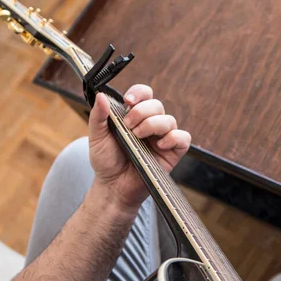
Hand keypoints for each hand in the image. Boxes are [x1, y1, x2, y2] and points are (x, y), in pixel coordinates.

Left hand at [88, 84, 190, 212]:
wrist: (113, 187)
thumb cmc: (106, 162)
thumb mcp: (97, 137)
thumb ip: (98, 116)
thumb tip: (101, 96)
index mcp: (135, 116)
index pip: (144, 94)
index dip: (139, 93)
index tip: (128, 101)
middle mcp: (151, 124)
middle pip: (157, 105)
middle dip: (142, 112)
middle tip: (129, 126)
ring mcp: (163, 138)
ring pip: (169, 120)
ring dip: (153, 124)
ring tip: (138, 136)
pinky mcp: (173, 153)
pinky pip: (183, 138)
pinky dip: (173, 138)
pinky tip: (159, 146)